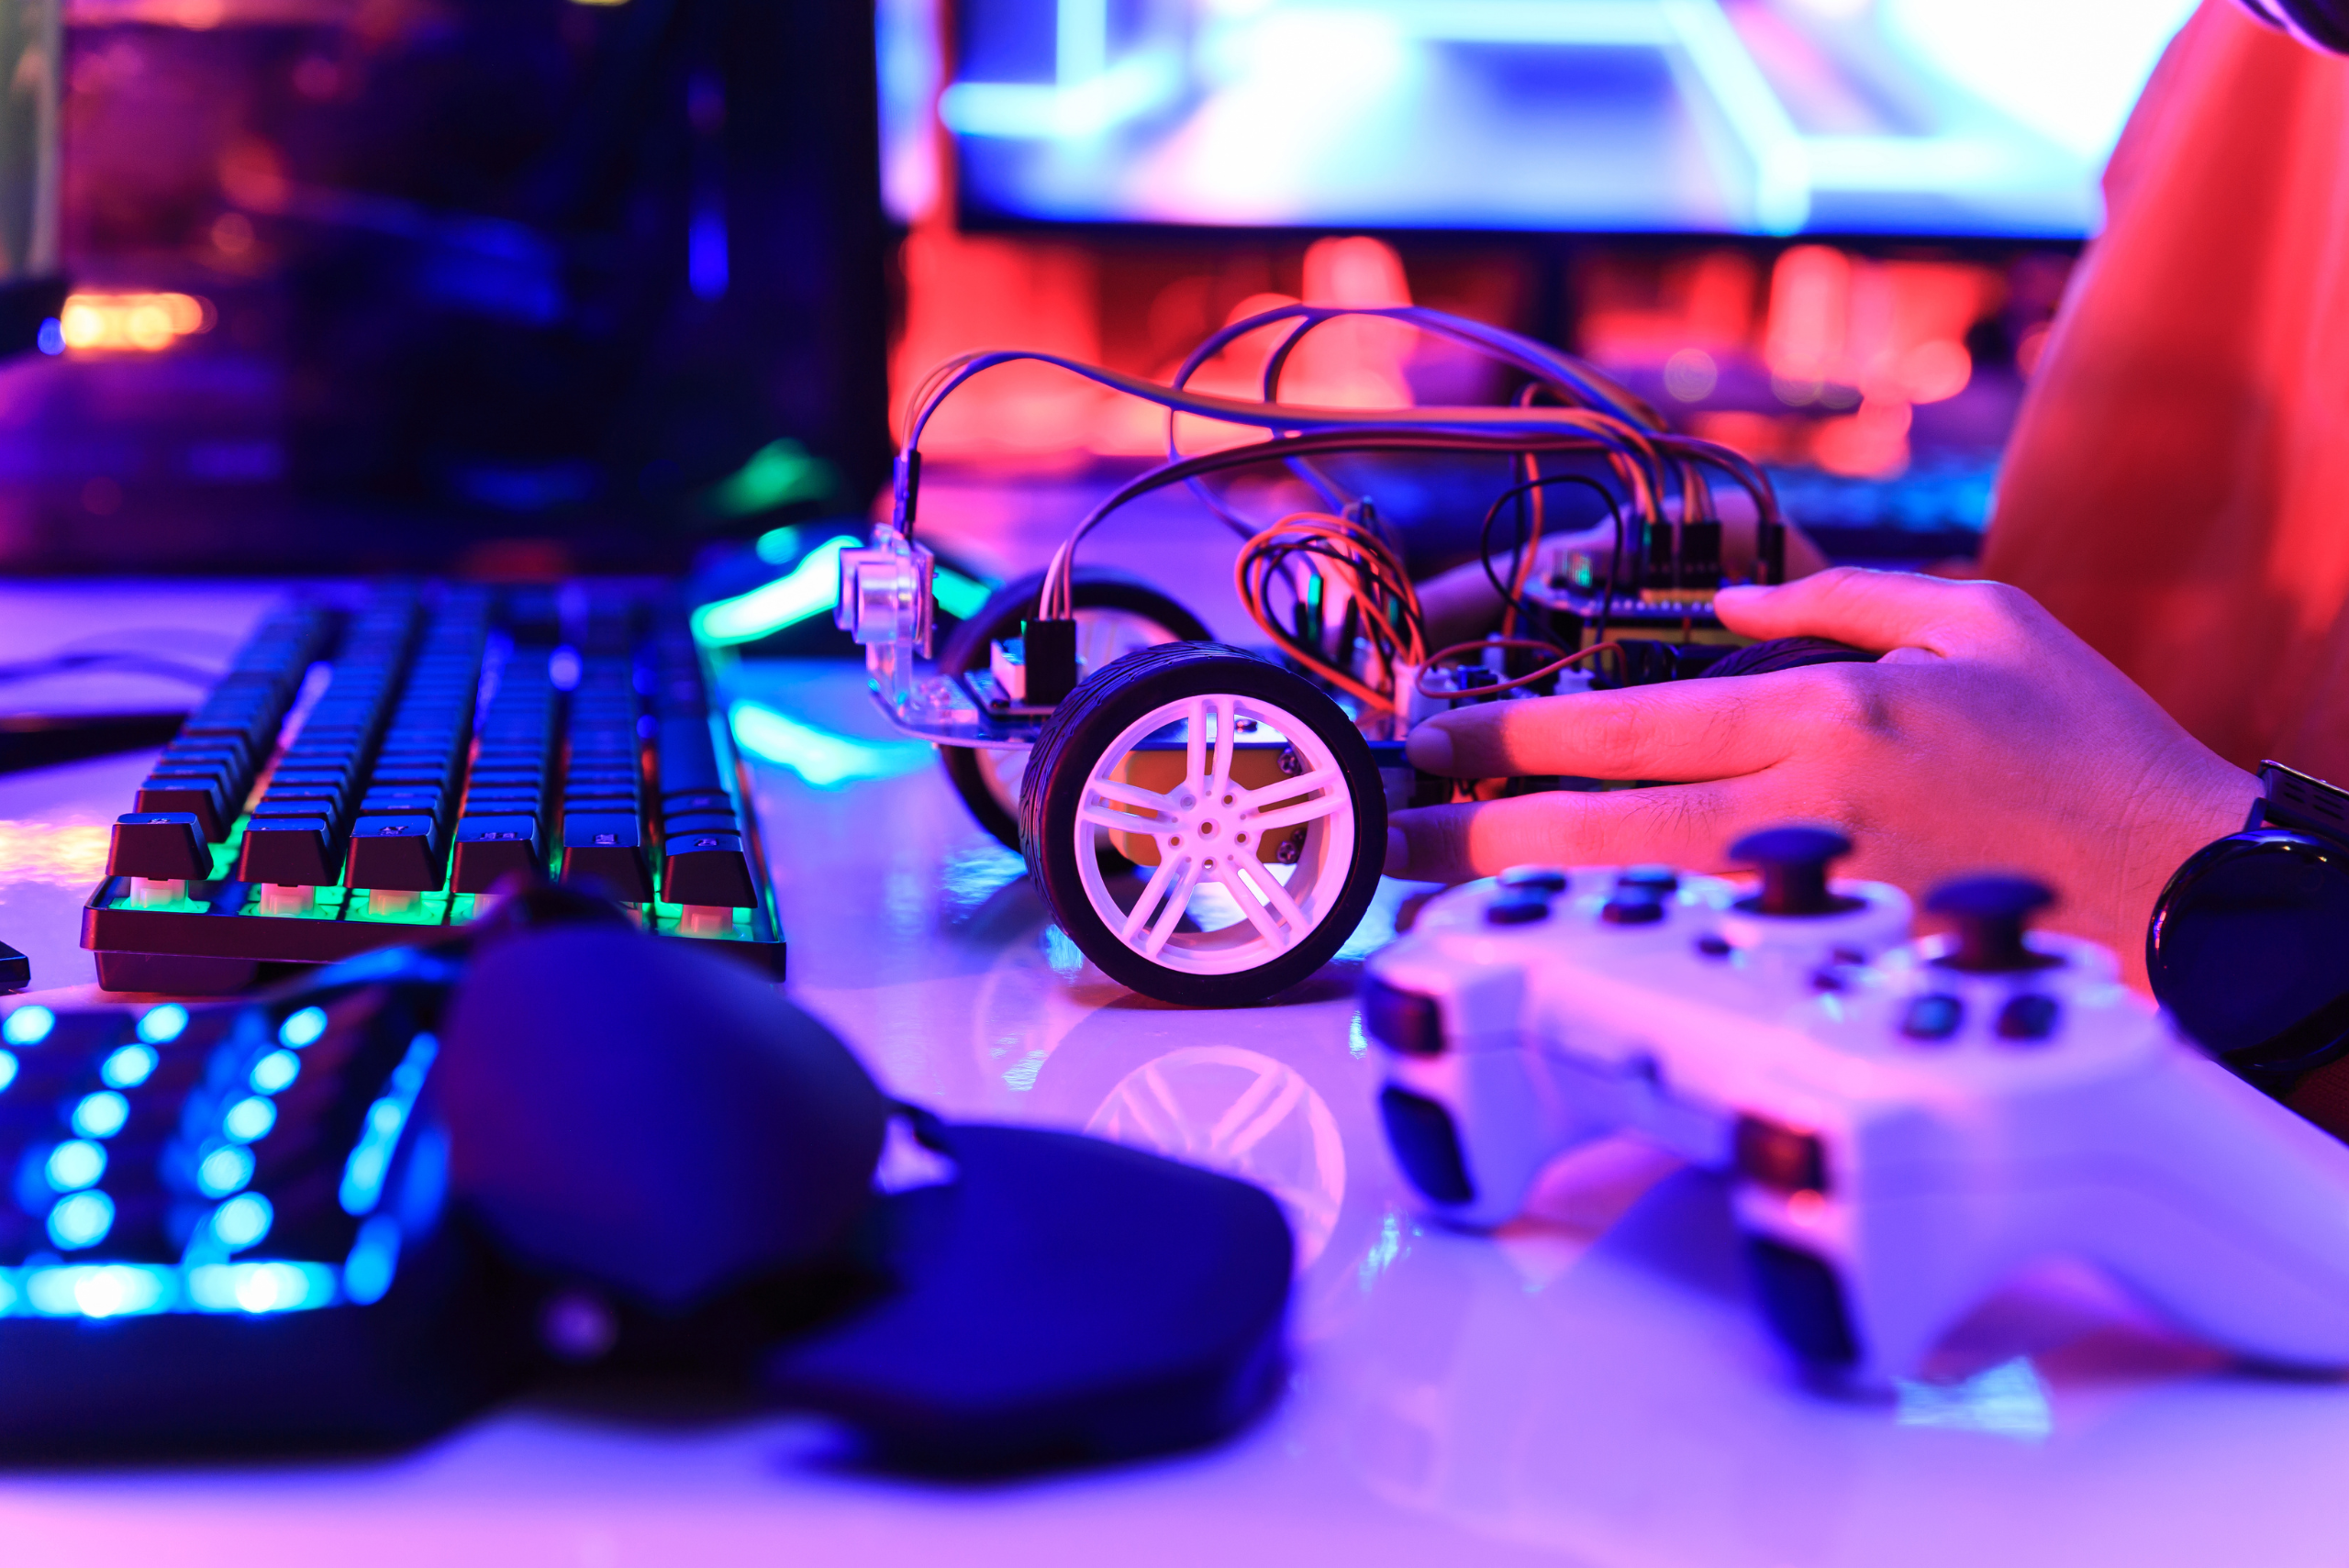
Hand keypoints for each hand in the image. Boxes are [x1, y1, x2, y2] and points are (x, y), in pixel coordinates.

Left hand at [1386, 568, 2259, 984]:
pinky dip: (1614, 954)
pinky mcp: (1846, 972)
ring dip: (1523, 901)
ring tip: (1437, 899)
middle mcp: (1808, 811)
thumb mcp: (1979, 618)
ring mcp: (1823, 906)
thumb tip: (1725, 603)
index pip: (1627, 726)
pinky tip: (1554, 954)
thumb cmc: (2089, 748)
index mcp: (1830, 714)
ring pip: (1632, 907)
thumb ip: (1836, 598)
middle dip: (1478, 831)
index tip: (1432, 739)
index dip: (1510, 737)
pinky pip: (1703, 961)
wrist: (2196, 889)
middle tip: (1393, 836)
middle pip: (1599, 827)